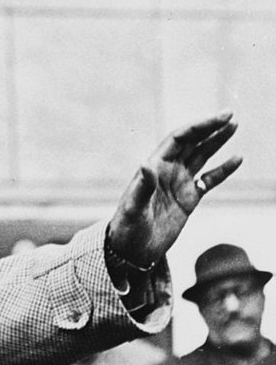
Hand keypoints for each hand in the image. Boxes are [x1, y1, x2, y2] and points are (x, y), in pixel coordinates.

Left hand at [108, 111, 241, 265]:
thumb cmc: (127, 228)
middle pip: (192, 142)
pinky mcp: (188, 199)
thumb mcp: (133, 208)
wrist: (132, 250)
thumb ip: (142, 187)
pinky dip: (223, 169)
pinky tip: (236, 159)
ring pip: (201, 156)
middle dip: (210, 127)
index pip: (178, 139)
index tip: (218, 118)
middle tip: (231, 114)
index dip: (198, 126)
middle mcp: (167, 171)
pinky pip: (209, 179)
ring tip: (234, 126)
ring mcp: (179, 183)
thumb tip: (146, 164)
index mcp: (154, 167)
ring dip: (217, 141)